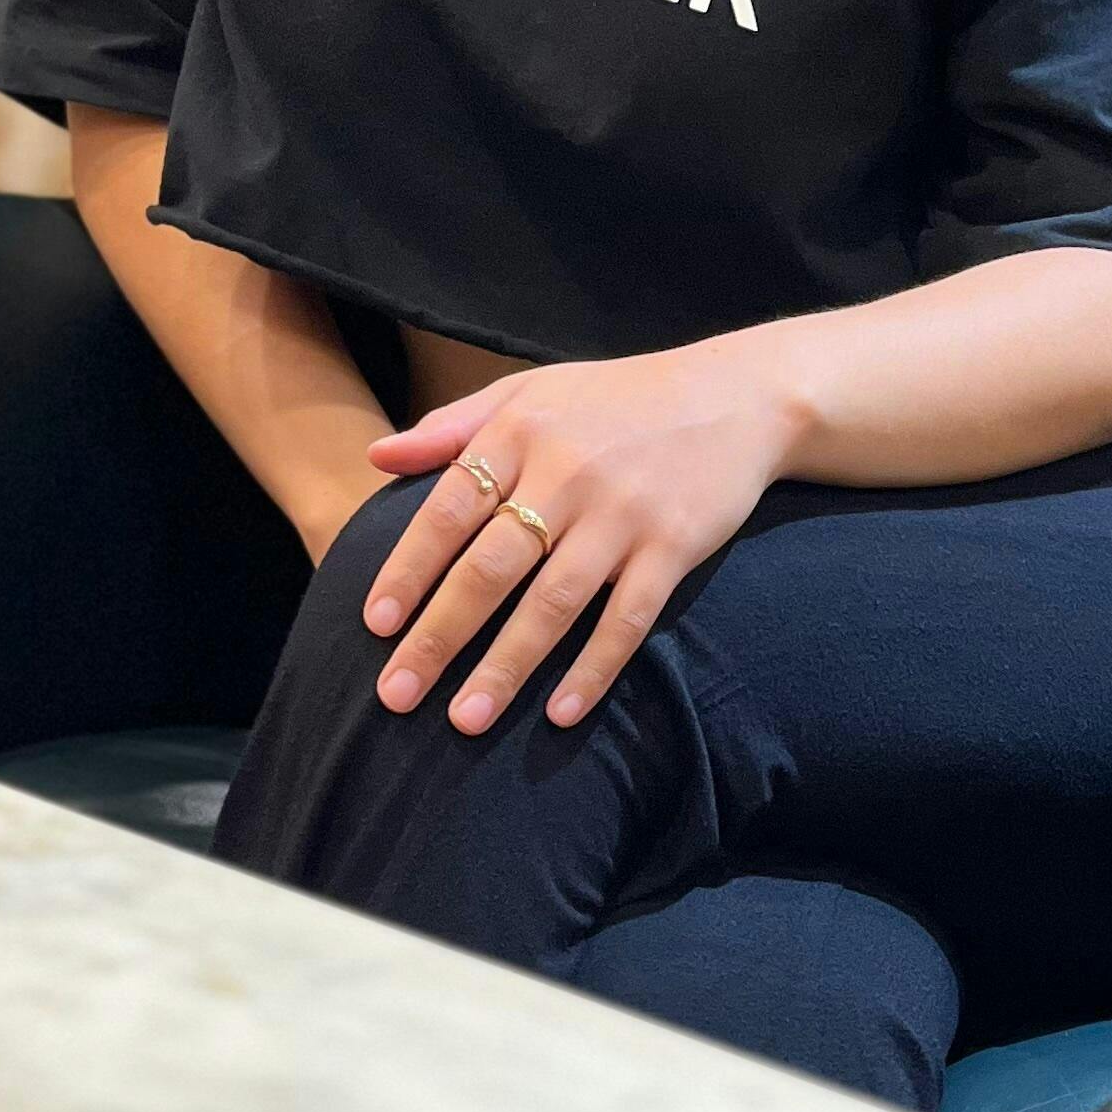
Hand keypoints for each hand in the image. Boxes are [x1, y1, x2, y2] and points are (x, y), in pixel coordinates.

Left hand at [359, 342, 800, 733]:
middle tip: (397, 694)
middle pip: (490, 568)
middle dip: (439, 637)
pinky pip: (627, 619)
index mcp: (521, 432)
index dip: (409, 570)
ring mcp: (622, 515)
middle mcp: (567, 474)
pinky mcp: (674, 547)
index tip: (376, 624)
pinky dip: (594, 667)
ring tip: (467, 721)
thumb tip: (376, 454)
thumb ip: (452, 426)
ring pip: (552, 604)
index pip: (449, 510)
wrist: (735, 396)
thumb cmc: (618, 399)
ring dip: (506, 667)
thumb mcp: (530, 391)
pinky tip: (561, 714)